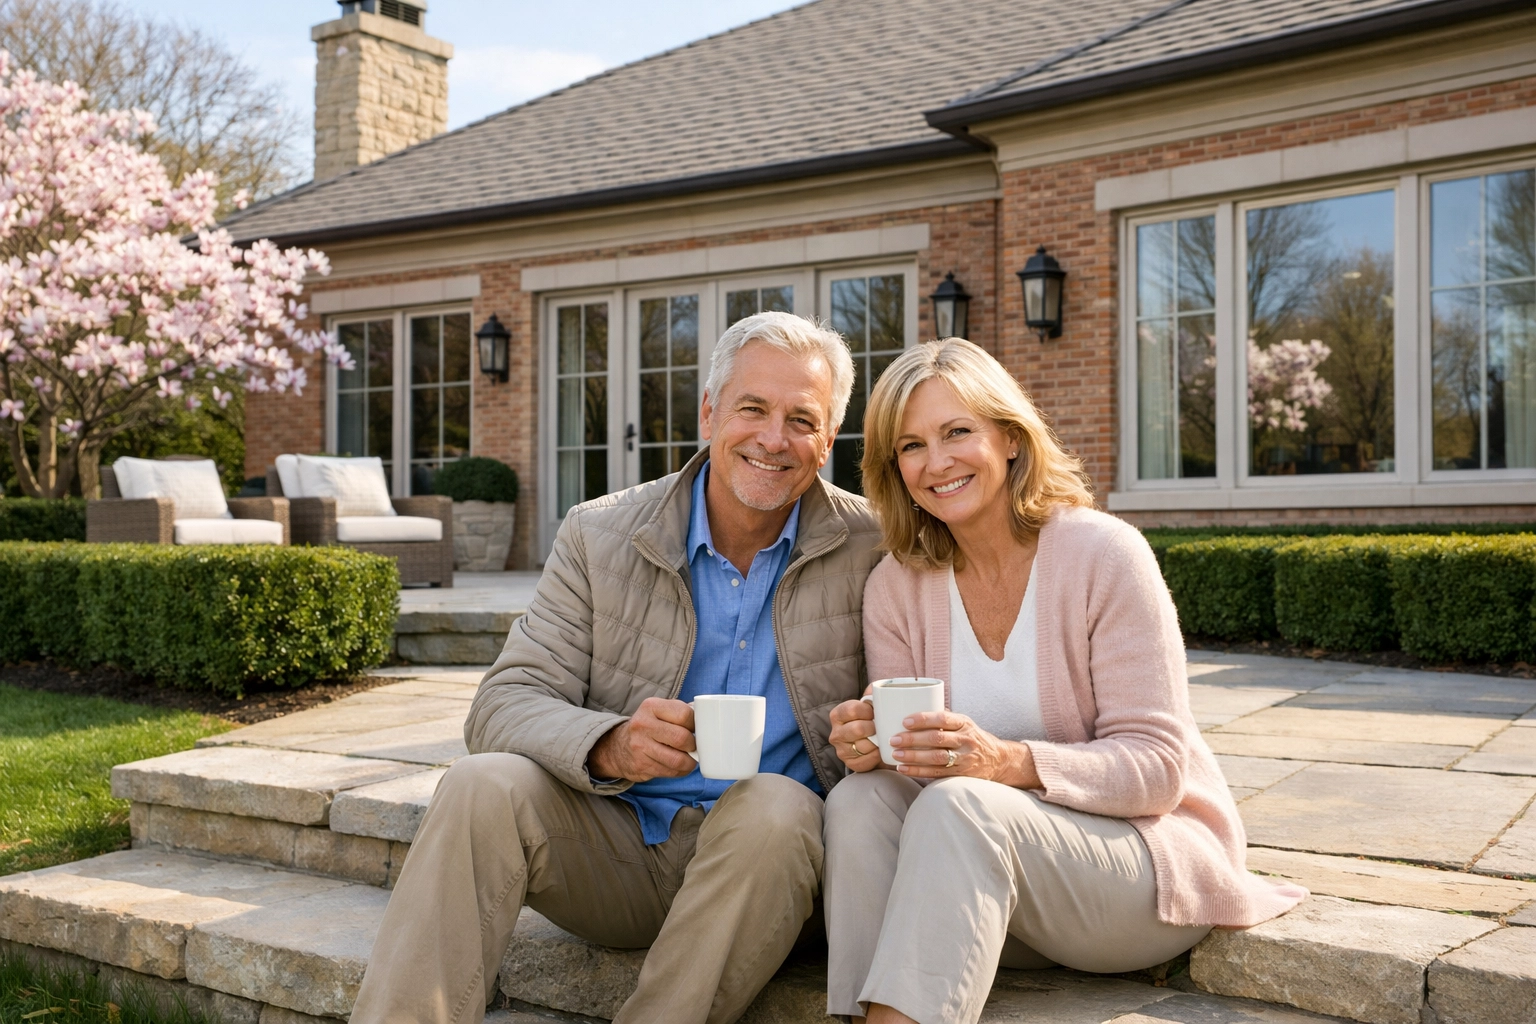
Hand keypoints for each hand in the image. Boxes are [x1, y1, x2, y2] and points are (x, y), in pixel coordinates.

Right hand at [587, 698, 696, 781]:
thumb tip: (706, 722)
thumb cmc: (648, 727)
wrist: (618, 747)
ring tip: (689, 758)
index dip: (696, 724)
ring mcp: (640, 746)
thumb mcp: (659, 711)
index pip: (684, 714)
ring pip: (678, 759)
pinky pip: (671, 771)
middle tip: (693, 746)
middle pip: (682, 738)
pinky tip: (679, 766)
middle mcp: (643, 725)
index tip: (696, 729)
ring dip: (689, 762)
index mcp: (651, 706)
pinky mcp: (641, 765)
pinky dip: (681, 770)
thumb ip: (680, 712)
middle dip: (694, 745)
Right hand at [829, 697, 881, 771]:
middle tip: (880, 727)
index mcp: (837, 715)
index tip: (875, 712)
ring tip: (881, 738)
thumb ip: (873, 693)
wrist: (873, 744)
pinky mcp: (851, 764)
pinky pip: (868, 759)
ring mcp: (842, 750)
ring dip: (877, 742)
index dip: (868, 710)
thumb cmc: (871, 721)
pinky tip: (880, 750)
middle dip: (874, 727)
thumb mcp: (870, 705)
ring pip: (864, 745)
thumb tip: (876, 689)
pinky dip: (877, 754)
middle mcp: (835, 733)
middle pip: (858, 729)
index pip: (852, 709)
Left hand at [890, 710, 1038, 786]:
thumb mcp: (964, 723)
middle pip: (937, 739)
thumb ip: (944, 718)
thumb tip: (914, 706)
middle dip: (913, 739)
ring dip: (913, 756)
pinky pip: (937, 774)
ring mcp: (964, 759)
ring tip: (896, 754)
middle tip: (894, 739)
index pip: (943, 718)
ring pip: (936, 758)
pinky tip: (903, 768)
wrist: (998, 760)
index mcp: (965, 723)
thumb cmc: (972, 737)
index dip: (923, 719)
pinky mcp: (961, 774)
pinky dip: (918, 771)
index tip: (905, 720)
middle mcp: (966, 740)